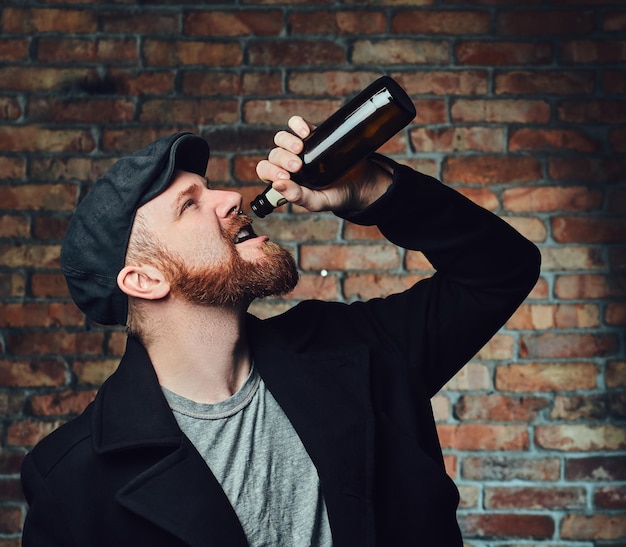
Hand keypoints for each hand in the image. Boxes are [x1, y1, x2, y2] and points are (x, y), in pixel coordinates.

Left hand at [255, 116, 392, 212]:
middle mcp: (288, 163)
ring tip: (301, 148)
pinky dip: (297, 124)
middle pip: (274, 154)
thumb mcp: (318, 201)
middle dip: (282, 159)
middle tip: (298, 166)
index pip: (266, 171)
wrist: (361, 182)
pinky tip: (306, 132)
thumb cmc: (336, 195)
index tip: (285, 177)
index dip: (270, 172)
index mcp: (285, 180)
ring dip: (287, 141)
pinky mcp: (313, 134)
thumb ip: (298, 197)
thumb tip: (277, 185)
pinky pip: (296, 123)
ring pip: (281, 138)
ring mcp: (300, 147)